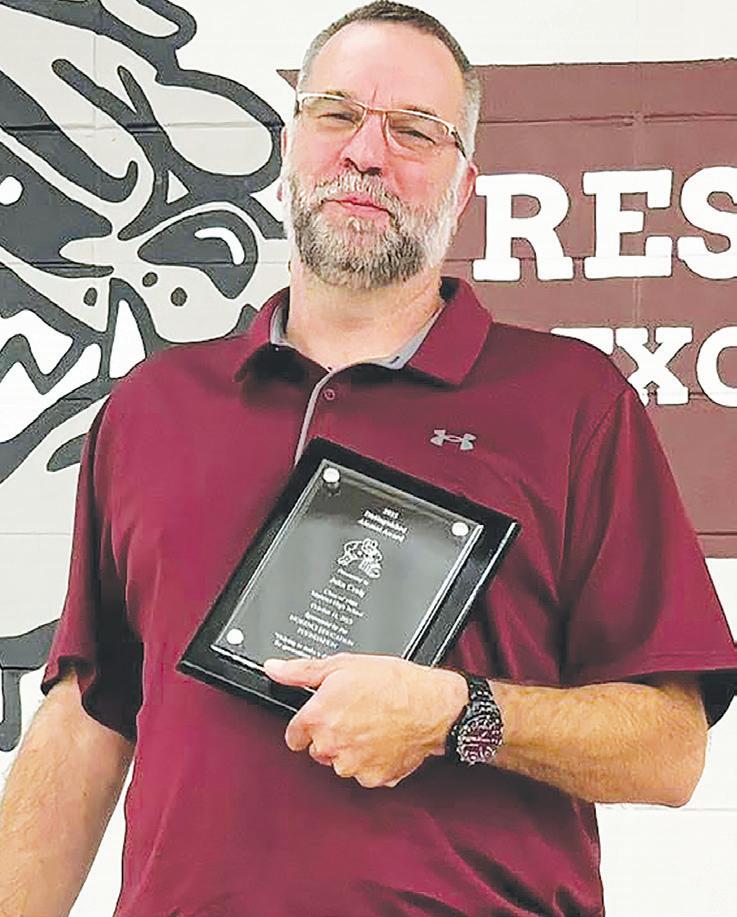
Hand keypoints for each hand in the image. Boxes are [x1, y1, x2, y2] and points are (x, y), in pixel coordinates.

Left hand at [263, 654, 466, 787]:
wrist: (432, 705)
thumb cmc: (392, 683)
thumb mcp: (342, 665)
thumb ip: (301, 670)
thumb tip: (274, 669)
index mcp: (318, 717)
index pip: (293, 735)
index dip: (307, 723)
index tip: (321, 717)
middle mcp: (330, 745)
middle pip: (317, 749)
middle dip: (330, 735)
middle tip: (353, 715)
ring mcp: (352, 765)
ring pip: (340, 762)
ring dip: (350, 749)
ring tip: (371, 725)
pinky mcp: (373, 778)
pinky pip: (364, 773)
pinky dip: (371, 761)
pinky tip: (382, 740)